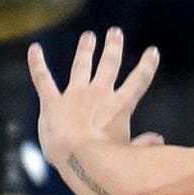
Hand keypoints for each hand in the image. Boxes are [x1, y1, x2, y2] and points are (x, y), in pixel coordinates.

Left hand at [27, 28, 159, 165]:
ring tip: (88, 36)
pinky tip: (34, 48)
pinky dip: (37, 63)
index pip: (138, 81)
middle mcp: (99, 94)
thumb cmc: (106, 161)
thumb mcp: (130, 153)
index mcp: (120, 106)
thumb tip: (159, 141)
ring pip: (81, 65)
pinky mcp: (52, 102)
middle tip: (115, 33)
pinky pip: (43, 79)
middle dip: (113, 48)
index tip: (152, 51)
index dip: (147, 66)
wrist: (78, 158)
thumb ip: (144, 145)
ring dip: (85, 50)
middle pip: (109, 65)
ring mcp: (74, 95)